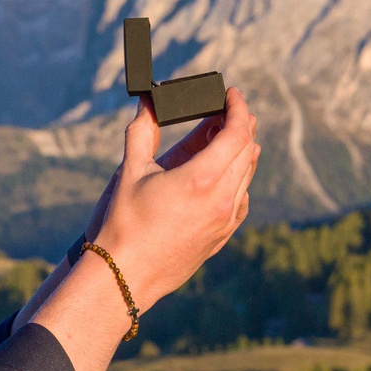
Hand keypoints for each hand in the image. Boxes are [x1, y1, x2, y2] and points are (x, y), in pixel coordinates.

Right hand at [14, 107, 246, 333]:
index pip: (237, 133)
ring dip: (241, 150)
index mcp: (202, 179)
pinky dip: (237, 179)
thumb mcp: (130, 171)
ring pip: (247, 175)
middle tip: (226, 109)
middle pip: (247, 150)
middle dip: (241, 125)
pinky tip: (222, 175)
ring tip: (222, 136)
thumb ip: (142, 130)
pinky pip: (241, 199)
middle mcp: (222, 200)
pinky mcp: (222, 237)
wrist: (124, 276)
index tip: (232, 94)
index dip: (239, 108)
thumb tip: (147, 101)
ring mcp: (225, 221)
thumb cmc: (123, 223)